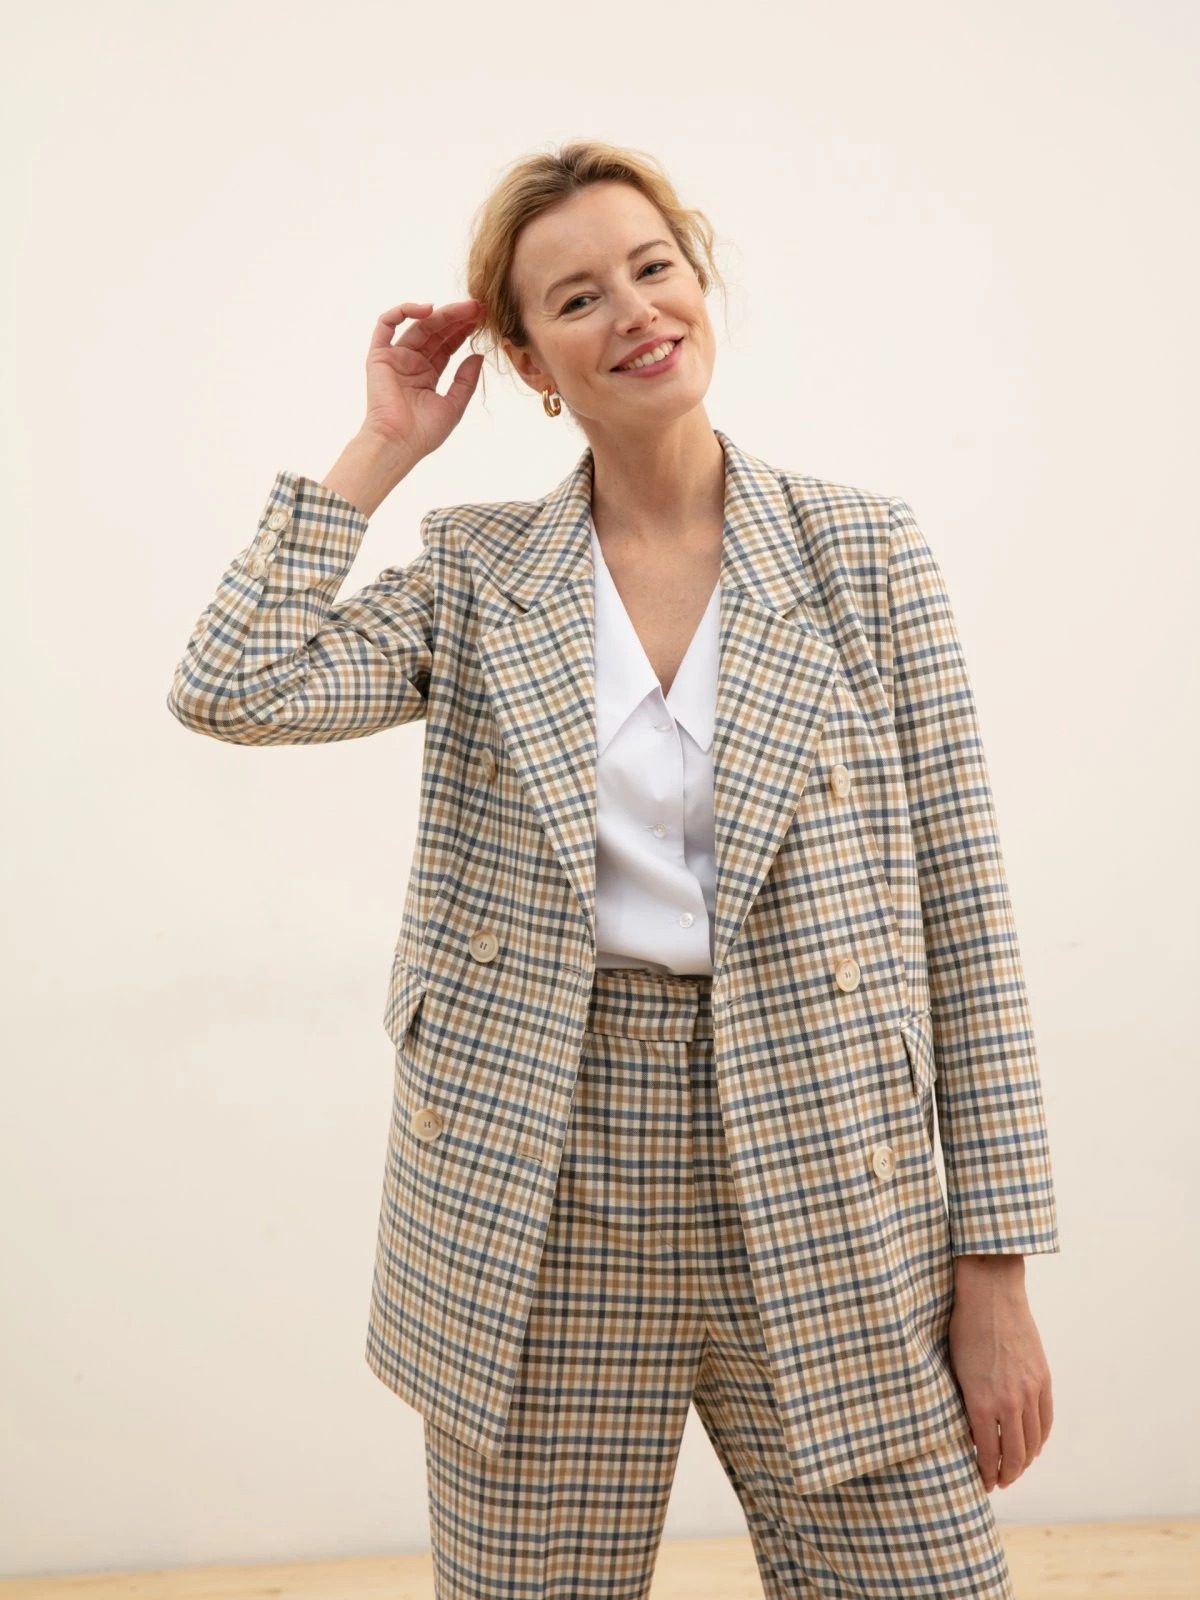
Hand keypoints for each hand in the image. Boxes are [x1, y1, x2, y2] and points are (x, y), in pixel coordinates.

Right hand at [361, 299, 485, 462]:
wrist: (398, 443)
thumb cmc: (424, 433)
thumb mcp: (454, 405)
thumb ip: (466, 380)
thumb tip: (478, 355)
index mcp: (428, 374)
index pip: (448, 345)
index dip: (464, 331)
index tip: (483, 320)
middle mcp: (412, 363)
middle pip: (436, 332)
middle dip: (457, 319)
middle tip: (479, 308)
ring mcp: (395, 357)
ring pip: (418, 325)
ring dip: (441, 314)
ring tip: (465, 309)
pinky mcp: (379, 355)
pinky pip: (386, 324)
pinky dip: (403, 311)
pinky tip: (428, 310)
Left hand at [948, 1257, 1053, 1490]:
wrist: (991, 1294)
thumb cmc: (963, 1327)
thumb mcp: (954, 1368)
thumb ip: (965, 1402)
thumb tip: (972, 1431)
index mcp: (980, 1400)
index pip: (987, 1453)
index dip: (986, 1473)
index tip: (982, 1483)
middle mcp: (1008, 1401)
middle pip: (1014, 1454)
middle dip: (1006, 1474)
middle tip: (998, 1482)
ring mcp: (1029, 1390)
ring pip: (1033, 1442)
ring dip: (1025, 1461)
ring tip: (1015, 1469)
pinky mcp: (1042, 1379)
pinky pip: (1045, 1420)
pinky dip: (1039, 1438)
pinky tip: (1032, 1445)